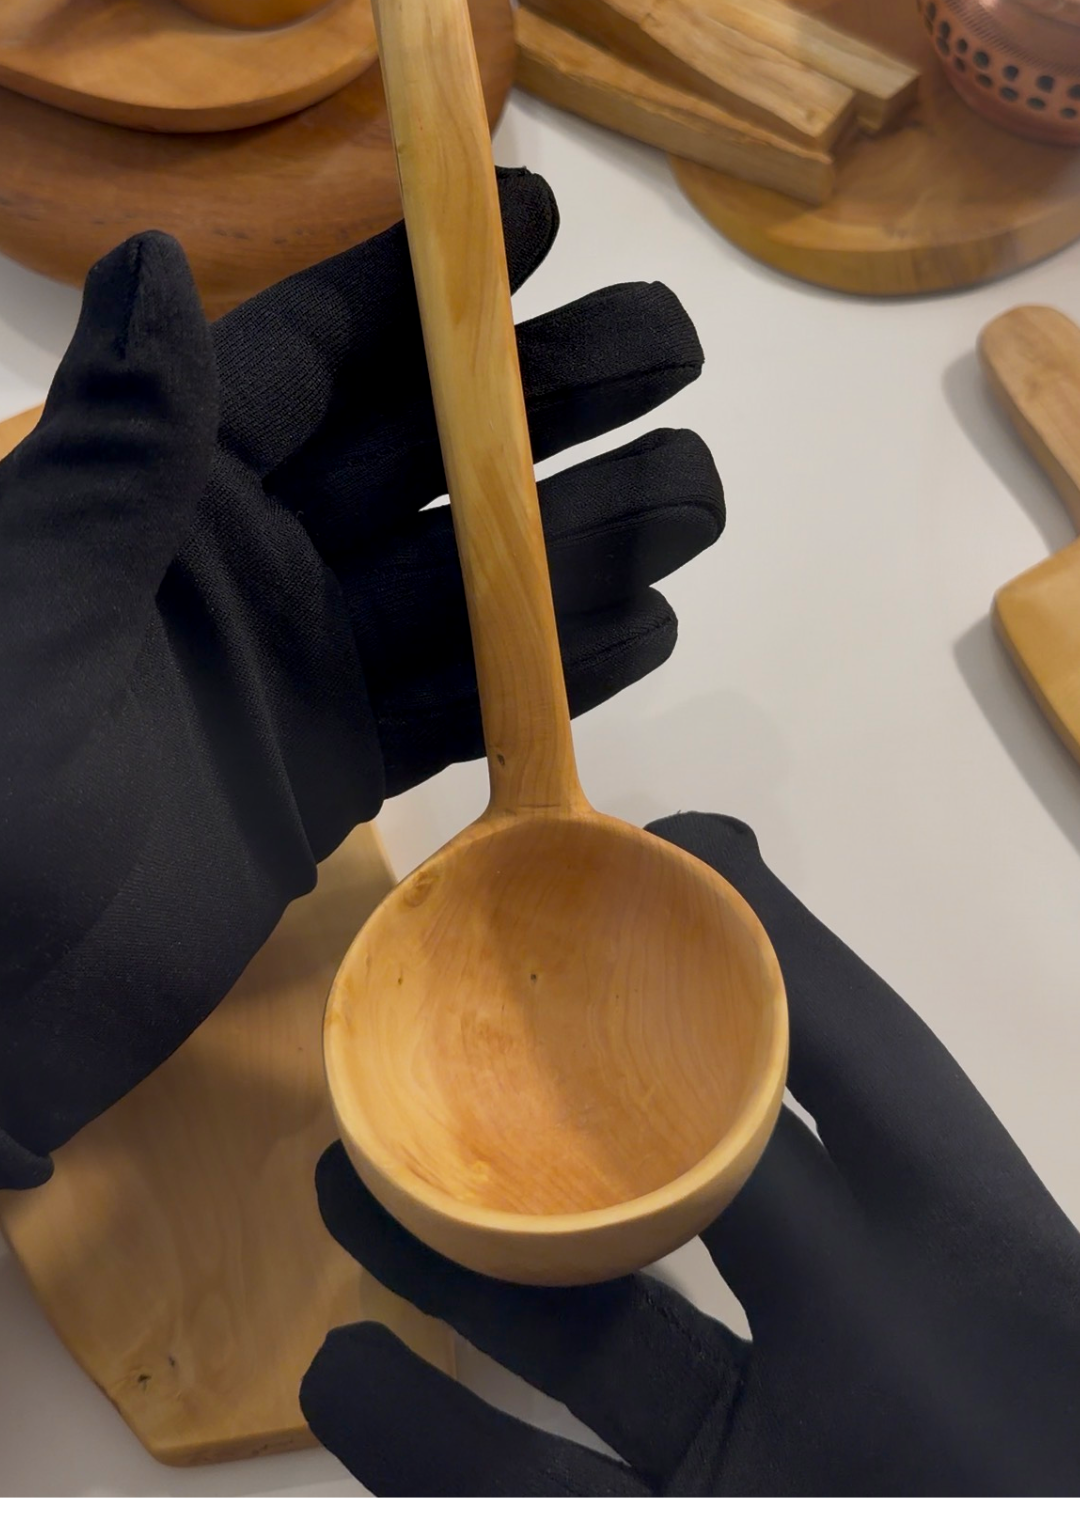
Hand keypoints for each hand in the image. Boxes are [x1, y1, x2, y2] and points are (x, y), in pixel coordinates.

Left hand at [0, 174, 722, 1186]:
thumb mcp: (35, 606)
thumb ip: (120, 448)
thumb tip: (157, 253)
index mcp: (164, 490)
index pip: (310, 356)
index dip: (423, 286)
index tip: (538, 222)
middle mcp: (240, 558)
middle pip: (417, 454)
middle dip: (541, 397)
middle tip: (675, 347)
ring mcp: (291, 668)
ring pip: (458, 579)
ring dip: (575, 531)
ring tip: (699, 486)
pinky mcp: (323, 776)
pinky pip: (453, 705)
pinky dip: (545, 670)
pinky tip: (648, 624)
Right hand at [300, 813, 1079, 1495]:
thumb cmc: (1039, 1447)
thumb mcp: (975, 1263)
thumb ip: (840, 1068)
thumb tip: (732, 865)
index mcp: (952, 1248)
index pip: (834, 1057)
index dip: (752, 947)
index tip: (652, 854)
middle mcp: (855, 1341)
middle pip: (673, 1190)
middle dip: (556, 1102)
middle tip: (442, 1023)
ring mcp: (769, 1460)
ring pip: (592, 1344)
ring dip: (461, 1269)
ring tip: (348, 1181)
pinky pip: (550, 1505)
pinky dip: (443, 1448)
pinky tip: (348, 1381)